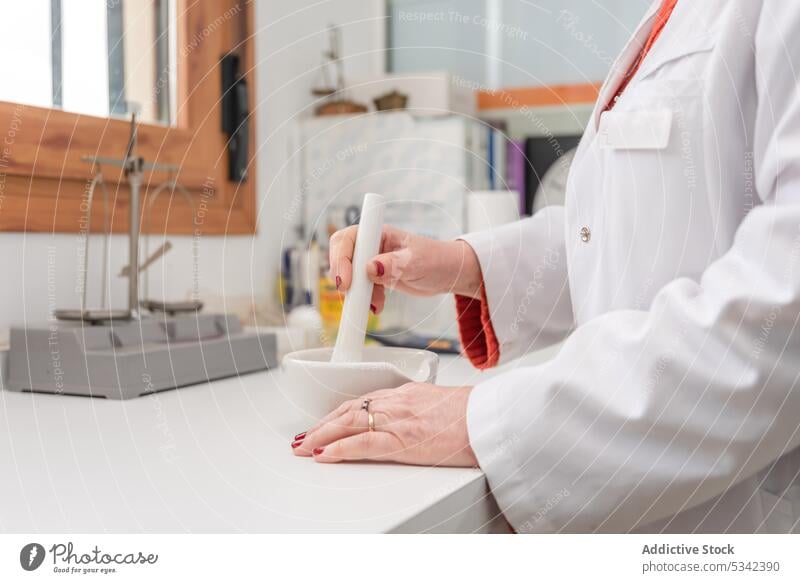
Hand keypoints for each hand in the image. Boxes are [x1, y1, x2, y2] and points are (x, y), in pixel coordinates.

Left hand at [291, 383, 477, 466]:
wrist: (489, 419)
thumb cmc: (471, 415)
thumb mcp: (438, 405)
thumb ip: (417, 410)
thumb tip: (409, 421)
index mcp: (404, 394)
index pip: (361, 402)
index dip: (336, 414)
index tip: (323, 424)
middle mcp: (396, 403)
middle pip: (347, 411)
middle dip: (320, 426)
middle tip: (301, 438)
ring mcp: (397, 420)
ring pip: (348, 424)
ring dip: (320, 436)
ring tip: (303, 447)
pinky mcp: (403, 440)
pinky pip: (363, 444)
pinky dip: (339, 449)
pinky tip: (323, 455)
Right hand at [328, 225, 481, 313]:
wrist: (447, 274)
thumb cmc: (437, 260)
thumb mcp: (418, 262)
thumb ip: (395, 264)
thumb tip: (370, 268)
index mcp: (379, 233)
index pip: (349, 239)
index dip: (341, 258)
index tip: (346, 281)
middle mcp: (371, 245)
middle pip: (342, 255)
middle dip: (342, 276)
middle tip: (349, 294)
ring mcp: (371, 261)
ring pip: (349, 275)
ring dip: (356, 293)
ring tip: (375, 304)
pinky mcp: (375, 277)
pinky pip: (359, 289)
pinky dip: (365, 300)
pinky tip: (378, 306)